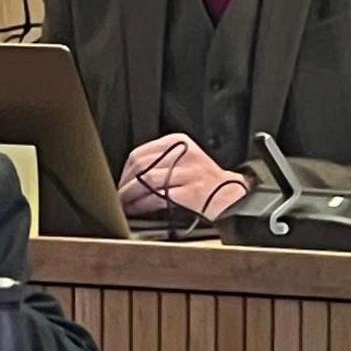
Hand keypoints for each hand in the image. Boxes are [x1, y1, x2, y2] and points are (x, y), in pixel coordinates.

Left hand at [117, 132, 249, 220]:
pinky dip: (141, 204)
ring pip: (146, 181)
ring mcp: (190, 173)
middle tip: (118, 195)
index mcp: (180, 141)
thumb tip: (128, 174)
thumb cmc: (205, 180)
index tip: (121, 182)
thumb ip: (160, 159)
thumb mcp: (184, 158)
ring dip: (128, 195)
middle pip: (141, 165)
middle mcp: (185, 154)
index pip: (141, 152)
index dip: (125, 170)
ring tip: (123, 203)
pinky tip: (136, 209)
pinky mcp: (192, 192)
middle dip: (124, 183)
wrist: (232, 196)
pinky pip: (157, 197)